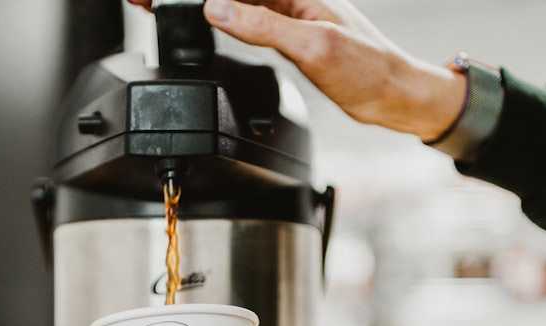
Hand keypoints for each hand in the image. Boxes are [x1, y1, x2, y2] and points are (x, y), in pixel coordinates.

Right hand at [128, 0, 464, 141]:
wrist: (396, 96)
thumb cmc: (370, 69)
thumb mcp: (313, 46)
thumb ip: (262, 25)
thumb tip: (218, 7)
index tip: (169, 0)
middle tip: (149, 2)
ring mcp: (290, 12)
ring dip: (203, 4)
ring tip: (165, 6)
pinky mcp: (290, 32)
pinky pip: (247, 15)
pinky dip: (220, 16)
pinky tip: (203, 18)